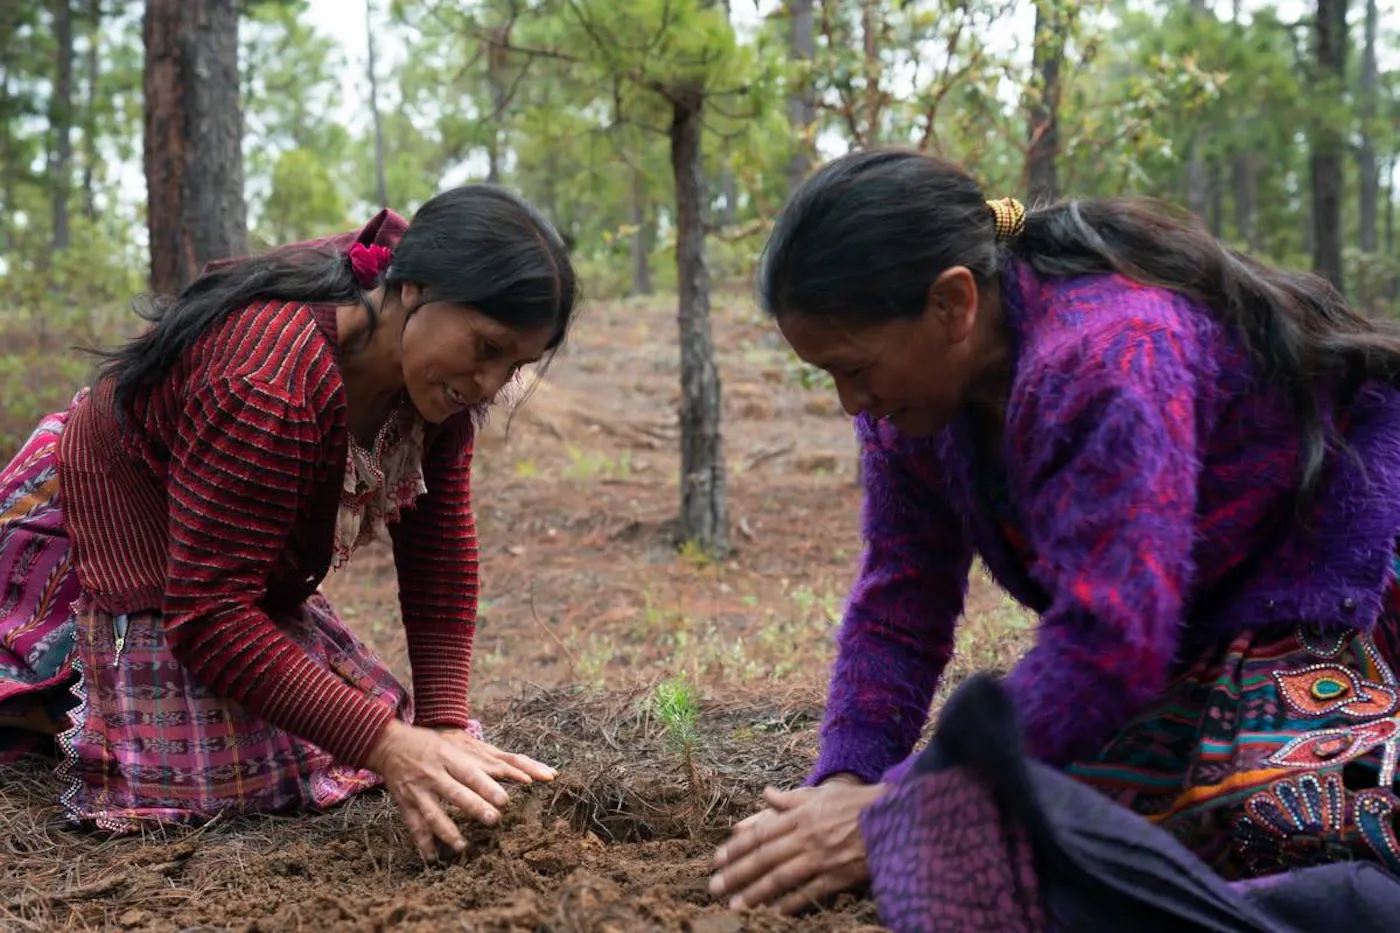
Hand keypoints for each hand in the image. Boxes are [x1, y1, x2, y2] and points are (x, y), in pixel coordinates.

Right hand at [365, 720, 536, 859]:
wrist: (390, 744)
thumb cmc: (429, 745)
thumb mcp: (452, 747)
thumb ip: (474, 763)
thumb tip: (508, 773)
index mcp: (448, 759)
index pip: (470, 774)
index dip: (487, 788)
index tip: (505, 800)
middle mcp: (433, 775)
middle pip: (456, 794)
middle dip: (475, 808)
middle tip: (494, 821)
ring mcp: (418, 790)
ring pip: (433, 814)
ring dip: (448, 832)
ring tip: (463, 846)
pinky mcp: (405, 803)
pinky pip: (414, 826)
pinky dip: (423, 843)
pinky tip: (433, 857)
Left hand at [709, 779, 886, 914]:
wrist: (893, 817)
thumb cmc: (855, 805)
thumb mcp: (821, 794)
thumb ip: (791, 799)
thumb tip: (766, 794)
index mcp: (800, 815)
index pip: (760, 833)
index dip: (736, 848)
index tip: (717, 861)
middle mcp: (806, 836)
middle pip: (765, 857)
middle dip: (737, 873)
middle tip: (714, 887)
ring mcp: (821, 856)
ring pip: (781, 876)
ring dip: (756, 892)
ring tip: (736, 905)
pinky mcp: (838, 875)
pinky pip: (809, 891)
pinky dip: (791, 903)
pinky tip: (774, 913)